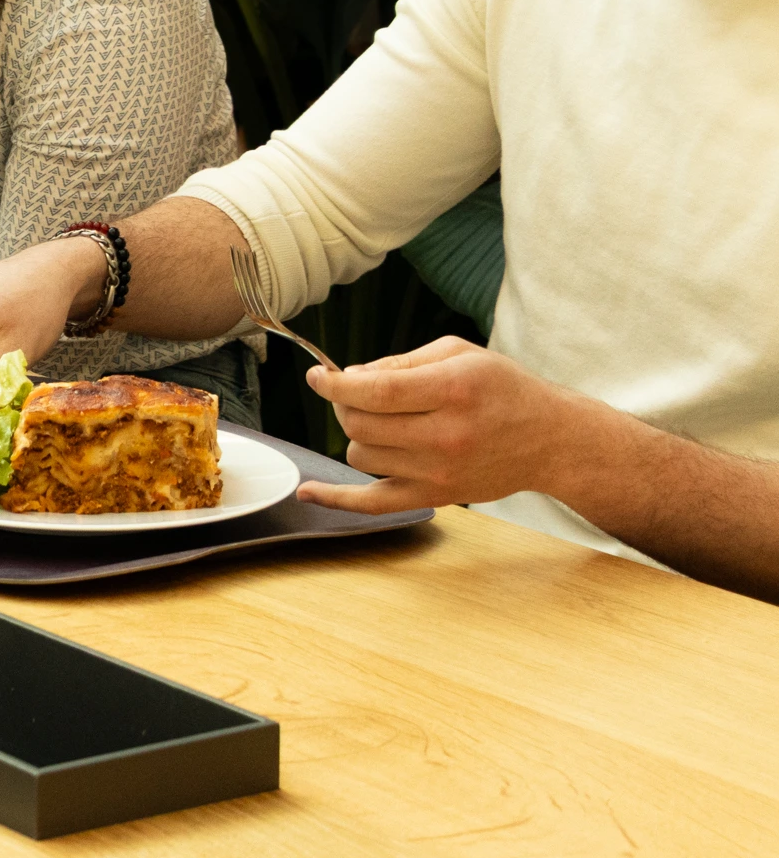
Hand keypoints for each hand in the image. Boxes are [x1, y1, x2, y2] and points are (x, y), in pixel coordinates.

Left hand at [298, 337, 585, 514]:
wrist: (550, 439)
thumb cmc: (503, 390)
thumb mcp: (458, 354)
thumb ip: (401, 362)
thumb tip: (349, 377)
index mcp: (452, 390)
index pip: (375, 391)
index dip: (335, 384)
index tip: (318, 377)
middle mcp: (445, 434)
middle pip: (360, 424)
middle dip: (347, 406)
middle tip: (360, 396)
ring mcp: (439, 471)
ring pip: (360, 455)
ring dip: (359, 436)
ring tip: (385, 425)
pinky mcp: (435, 496)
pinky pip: (372, 503)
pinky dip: (336, 499)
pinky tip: (307, 492)